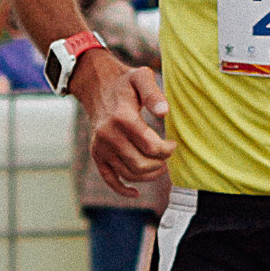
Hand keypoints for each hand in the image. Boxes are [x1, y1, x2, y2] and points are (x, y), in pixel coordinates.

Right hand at [74, 50, 171, 195]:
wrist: (97, 87)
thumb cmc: (125, 83)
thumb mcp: (141, 78)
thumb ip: (154, 93)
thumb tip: (164, 112)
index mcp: (122, 118)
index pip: (150, 146)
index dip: (167, 149)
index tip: (173, 143)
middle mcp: (108, 135)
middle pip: (141, 164)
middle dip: (160, 163)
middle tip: (167, 155)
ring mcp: (100, 147)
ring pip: (129, 174)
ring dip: (149, 175)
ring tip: (159, 165)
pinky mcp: (96, 155)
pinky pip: (109, 179)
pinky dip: (123, 190)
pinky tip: (136, 192)